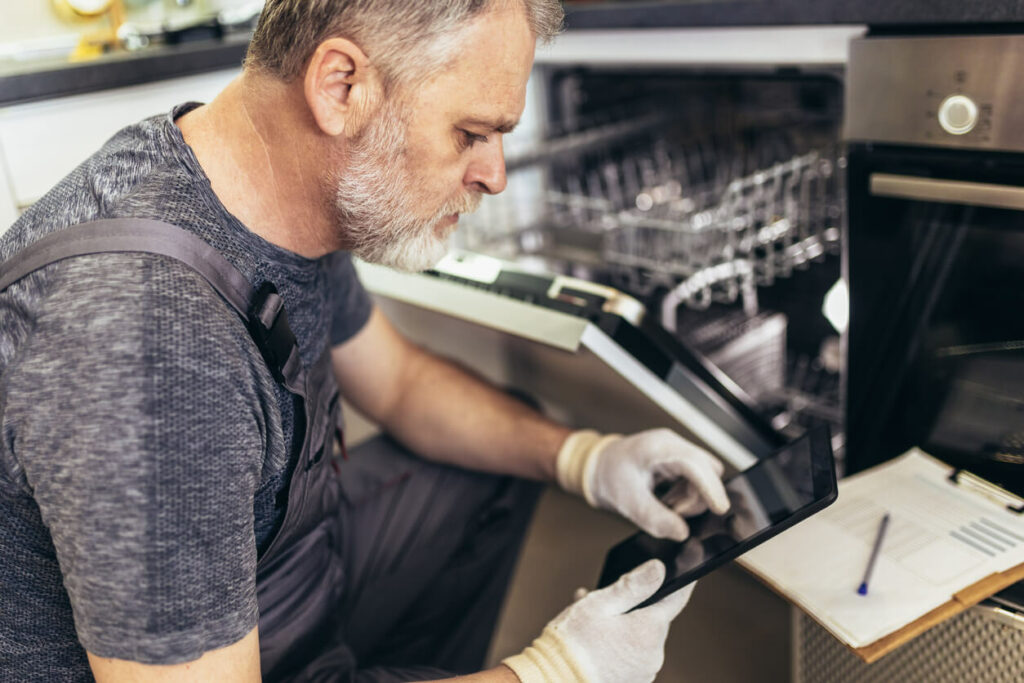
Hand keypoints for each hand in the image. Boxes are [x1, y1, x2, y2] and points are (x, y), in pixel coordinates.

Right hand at [502, 560, 692, 682]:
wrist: (554, 680)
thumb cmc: (574, 642)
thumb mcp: (600, 604)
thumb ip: (633, 585)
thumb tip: (659, 568)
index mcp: (649, 631)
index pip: (676, 599)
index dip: (682, 582)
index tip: (688, 569)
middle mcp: (654, 655)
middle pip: (654, 619)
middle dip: (635, 606)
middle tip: (607, 599)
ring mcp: (644, 672)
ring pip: (641, 637)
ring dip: (624, 626)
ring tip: (593, 621)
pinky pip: (633, 655)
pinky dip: (620, 644)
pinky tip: (596, 639)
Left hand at [556, 428, 729, 540]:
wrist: (598, 466)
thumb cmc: (609, 476)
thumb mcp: (628, 502)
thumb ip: (655, 518)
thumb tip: (682, 533)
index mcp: (659, 447)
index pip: (696, 464)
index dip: (710, 487)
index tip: (720, 509)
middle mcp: (673, 445)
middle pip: (707, 471)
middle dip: (696, 497)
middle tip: (670, 509)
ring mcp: (677, 451)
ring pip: (705, 477)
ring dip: (690, 498)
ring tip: (665, 505)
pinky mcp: (679, 461)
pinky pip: (697, 480)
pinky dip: (686, 495)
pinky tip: (668, 501)